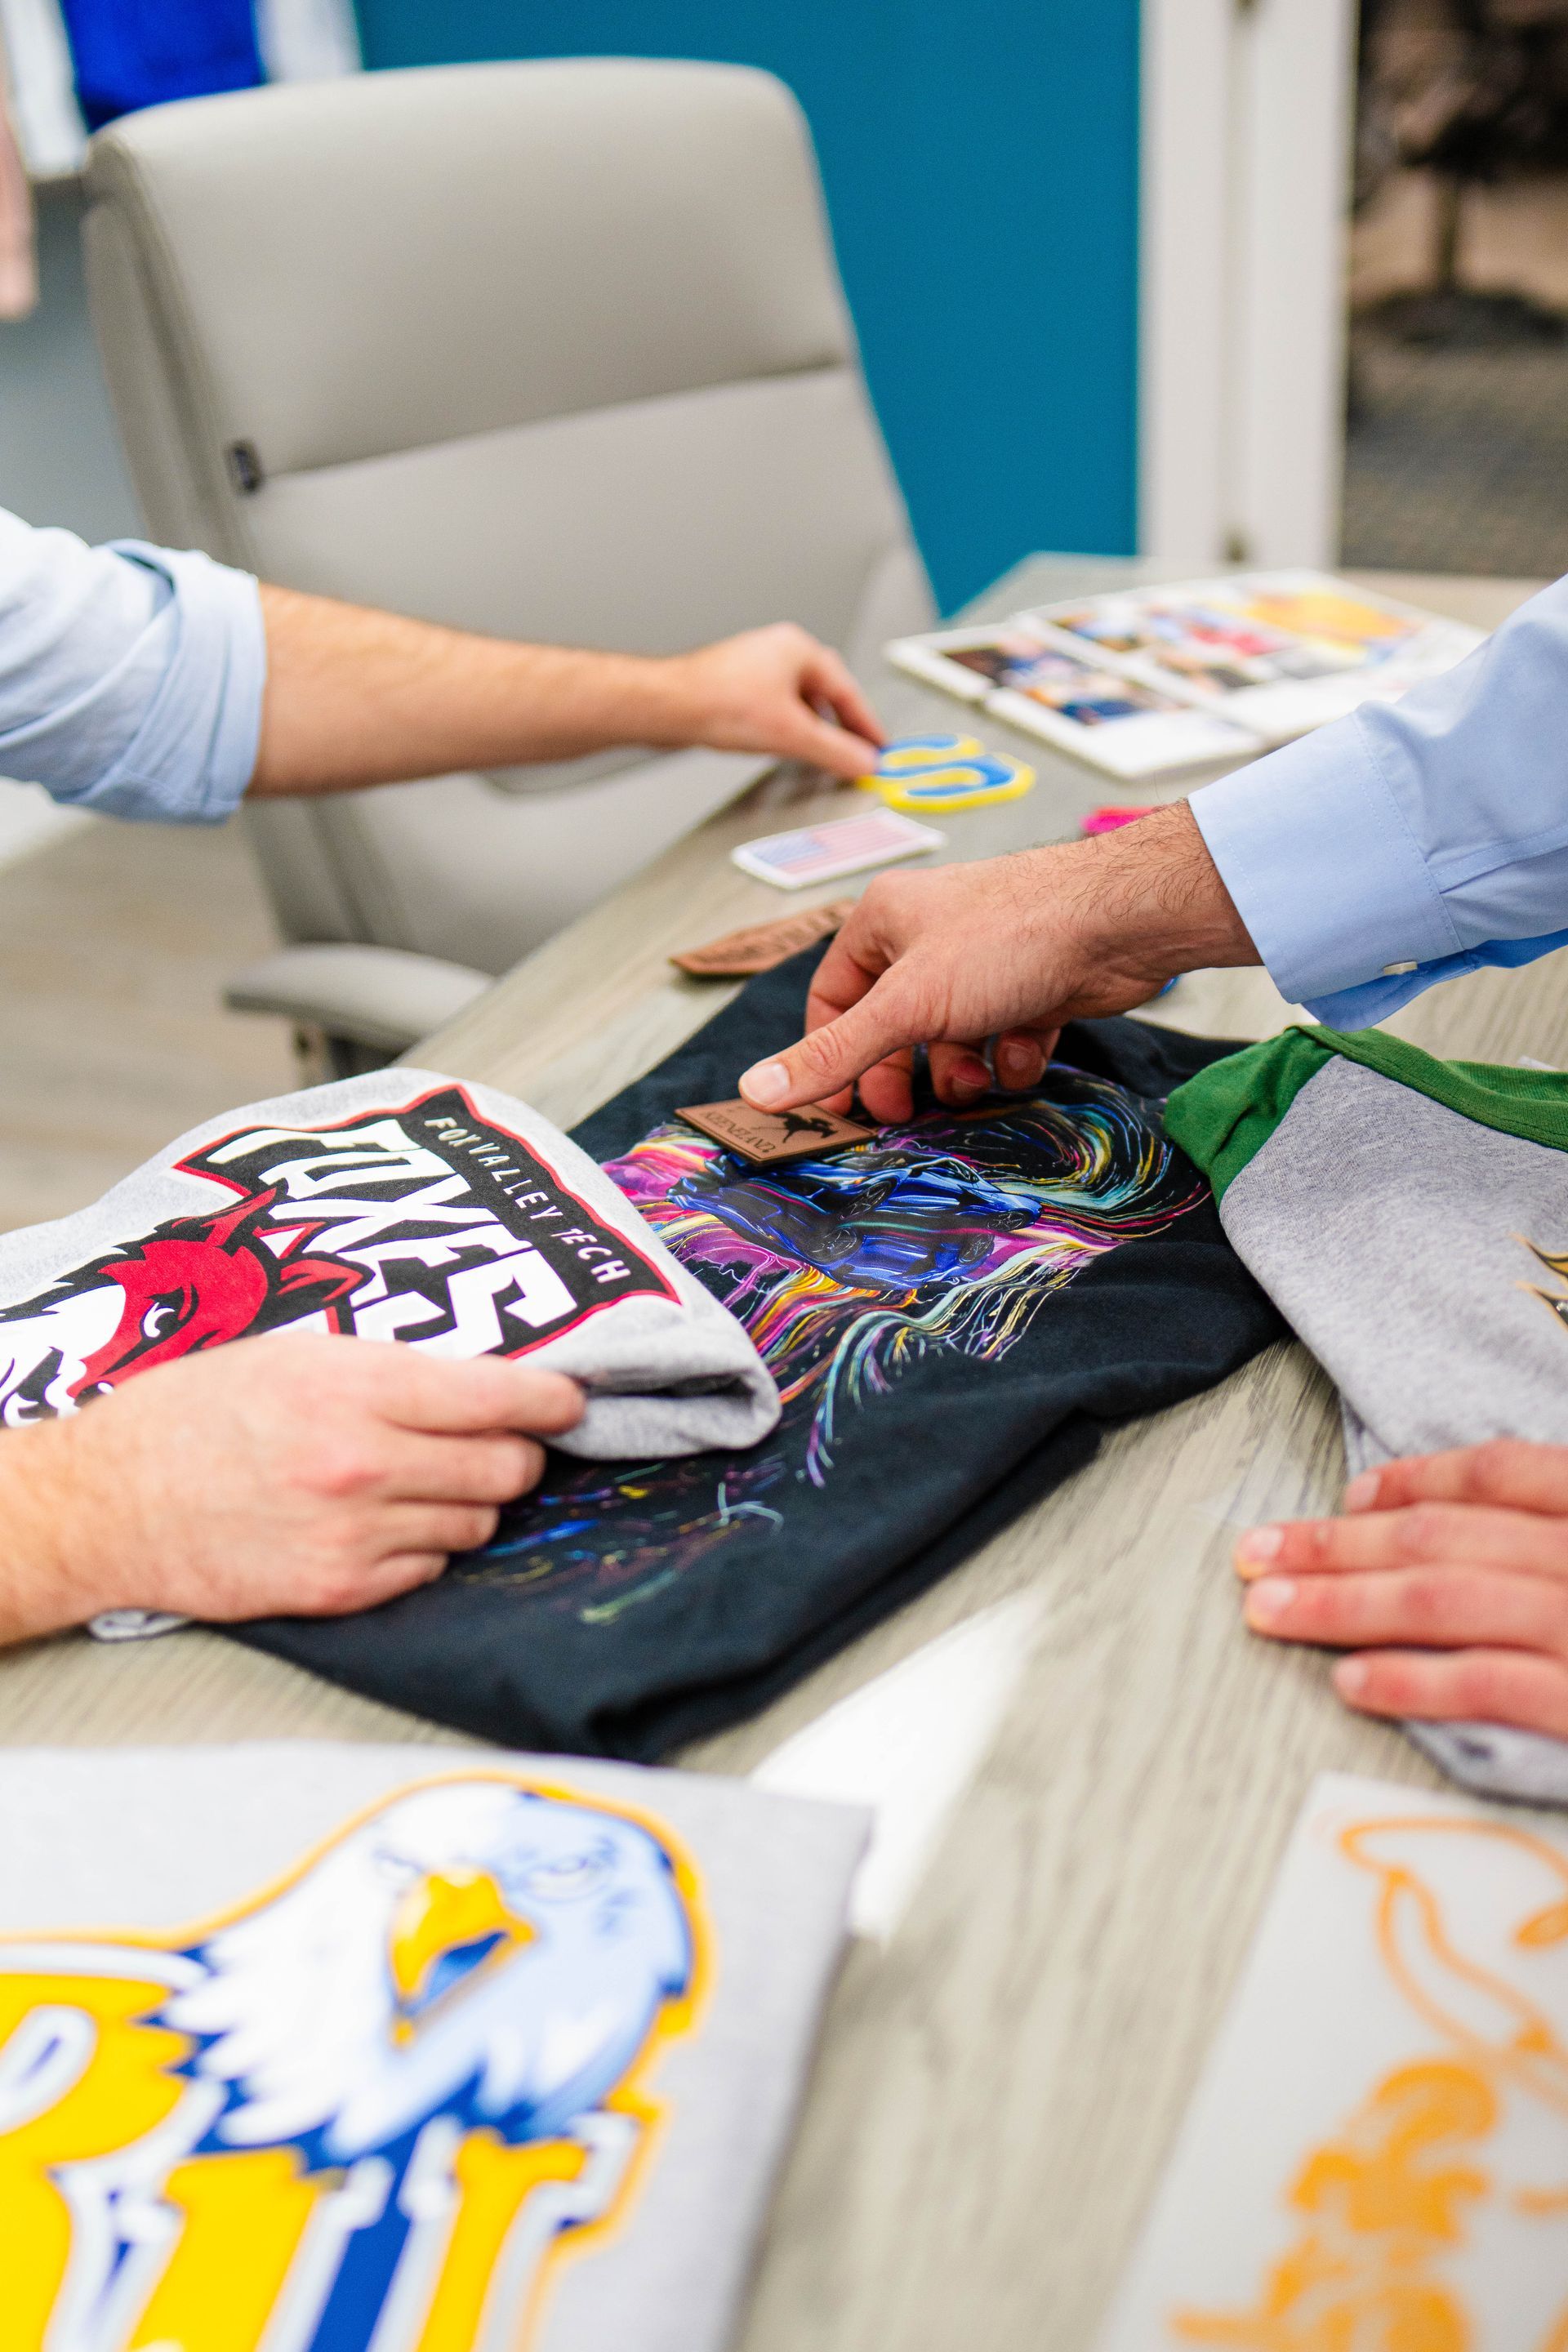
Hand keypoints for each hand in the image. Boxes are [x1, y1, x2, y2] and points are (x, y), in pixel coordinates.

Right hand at [0, 1333, 582, 1641]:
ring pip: (476, 1525)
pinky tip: (381, 1524)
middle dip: (516, 1454)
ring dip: (466, 1504)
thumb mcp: (300, 1355)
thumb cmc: (204, 1410)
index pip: (502, 1398)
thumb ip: (395, 1372)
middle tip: (498, 1443)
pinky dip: (422, 1548)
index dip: (553, 1401)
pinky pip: (429, 1570)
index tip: (569, 1401)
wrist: (113, 1500)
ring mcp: (354, 1535)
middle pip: (508, 1470)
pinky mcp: (339, 1590)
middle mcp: (365, 1464)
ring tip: (421, 1482)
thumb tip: (489, 1384)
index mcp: (358, 1388)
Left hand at [664, 623, 883, 781]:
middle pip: (824, 693)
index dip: (867, 724)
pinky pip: (774, 706)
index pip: (848, 690)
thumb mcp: (792, 735)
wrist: (667, 706)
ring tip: (821, 753)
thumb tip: (864, 761)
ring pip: (797, 700)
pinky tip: (783, 745)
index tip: (878, 747)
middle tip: (855, 751)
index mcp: (798, 649)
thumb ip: (835, 751)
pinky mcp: (734, 685)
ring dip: (813, 727)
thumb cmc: (718, 702)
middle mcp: (777, 651)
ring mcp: (754, 666)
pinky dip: (787, 726)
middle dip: (841, 725)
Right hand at [737, 800, 1255, 1123]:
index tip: (841, 1106)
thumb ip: (833, 1055)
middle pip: (894, 1024)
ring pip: (953, 1036)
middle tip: (907, 1113)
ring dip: (962, 1068)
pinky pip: (1004, 1036)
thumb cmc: (1010, 937)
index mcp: (884, 921)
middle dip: (904, 1072)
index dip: (833, 1055)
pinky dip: (1012, 1053)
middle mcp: (931, 936)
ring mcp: (985, 960)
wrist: (1118, 923)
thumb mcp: (906, 1006)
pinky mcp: (1033, 982)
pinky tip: (1029, 1046)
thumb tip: (755, 1091)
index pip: (833, 997)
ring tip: (978, 1077)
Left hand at [1235, 1440, 1567, 1741]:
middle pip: (1439, 1538)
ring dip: (1342, 1603)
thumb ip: (1551, 1535)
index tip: (1351, 1496)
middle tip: (1258, 1554)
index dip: (1416, 1479)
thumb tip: (1461, 1531)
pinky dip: (1409, 1679)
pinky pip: (1482, 1685)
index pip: (1495, 1473)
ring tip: (1268, 1610)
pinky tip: (1349, 1681)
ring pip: (1439, 1601)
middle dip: (1336, 1545)